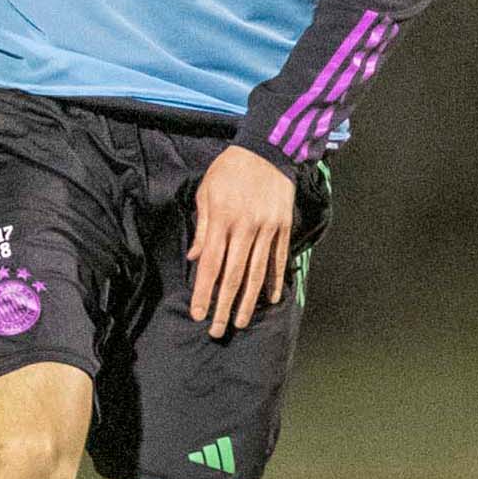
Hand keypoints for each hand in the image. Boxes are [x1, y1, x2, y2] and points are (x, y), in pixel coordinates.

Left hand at [186, 144, 299, 338]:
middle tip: (218, 329)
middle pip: (233, 275)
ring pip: (256, 273)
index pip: (211, 264)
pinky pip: (278, 259)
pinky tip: (270, 298)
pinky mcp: (282, 226)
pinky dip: (274, 280)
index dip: (204, 292)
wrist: (266, 149)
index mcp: (222, 219)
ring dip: (248, 301)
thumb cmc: (229, 170)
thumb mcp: (206, 192)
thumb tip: (195, 258)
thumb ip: (202, 226)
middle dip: (224, 306)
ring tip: (241, 321)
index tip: (199, 314)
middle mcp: (245, 227)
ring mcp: (267, 228)